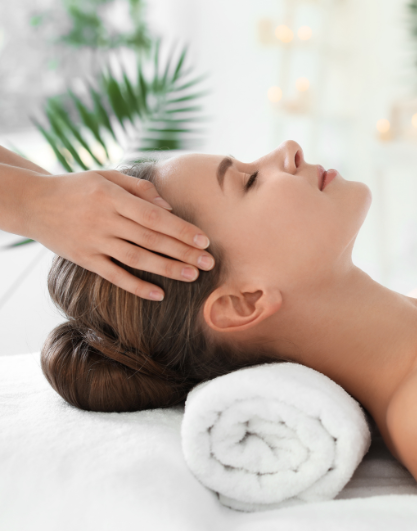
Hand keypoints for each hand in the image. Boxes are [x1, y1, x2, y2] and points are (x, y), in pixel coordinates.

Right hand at [25, 170, 214, 300]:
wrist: (32, 202)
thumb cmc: (77, 187)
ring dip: (167, 269)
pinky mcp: (84, 259)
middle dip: (183, 252)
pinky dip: (136, 286)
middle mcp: (104, 220)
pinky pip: (113, 275)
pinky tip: (159, 294)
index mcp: (112, 197)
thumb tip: (169, 207)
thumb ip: (139, 188)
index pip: (154, 216)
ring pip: (136, 259)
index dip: (181, 230)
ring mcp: (93, 242)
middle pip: (151, 239)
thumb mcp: (106, 176)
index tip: (204, 240)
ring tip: (192, 275)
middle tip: (210, 262)